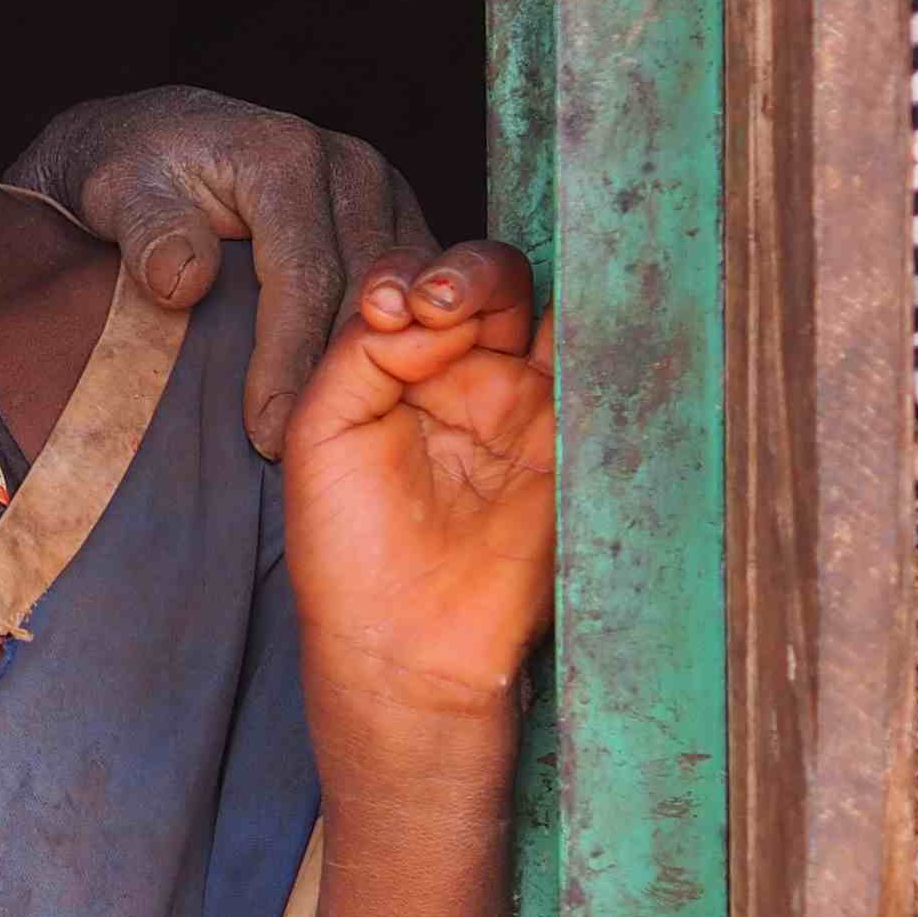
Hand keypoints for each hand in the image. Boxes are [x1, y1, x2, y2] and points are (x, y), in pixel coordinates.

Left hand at [5, 86, 436, 455]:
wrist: (151, 138)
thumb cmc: (132, 169)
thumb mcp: (117, 189)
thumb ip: (147, 231)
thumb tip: (184, 279)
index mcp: (285, 158)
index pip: (303, 277)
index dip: (285, 360)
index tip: (266, 429)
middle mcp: (348, 167)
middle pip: (364, 291)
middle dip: (334, 376)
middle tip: (298, 453)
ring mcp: (378, 191)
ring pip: (400, 294)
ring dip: (374, 364)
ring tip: (331, 433)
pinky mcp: (390, 215)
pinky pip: (409, 289)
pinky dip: (393, 341)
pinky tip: (360, 393)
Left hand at [283, 241, 556, 724]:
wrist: (407, 642)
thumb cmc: (348, 547)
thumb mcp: (322, 432)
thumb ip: (360, 353)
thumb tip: (421, 305)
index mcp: (395, 371)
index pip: (411, 285)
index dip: (404, 277)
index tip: (387, 308)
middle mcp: (464, 377)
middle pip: (483, 283)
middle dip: (462, 274)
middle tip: (435, 305)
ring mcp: (524, 405)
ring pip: (543, 309)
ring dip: (511, 290)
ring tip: (461, 312)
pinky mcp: (575, 440)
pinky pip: (595, 365)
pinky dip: (582, 328)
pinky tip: (546, 324)